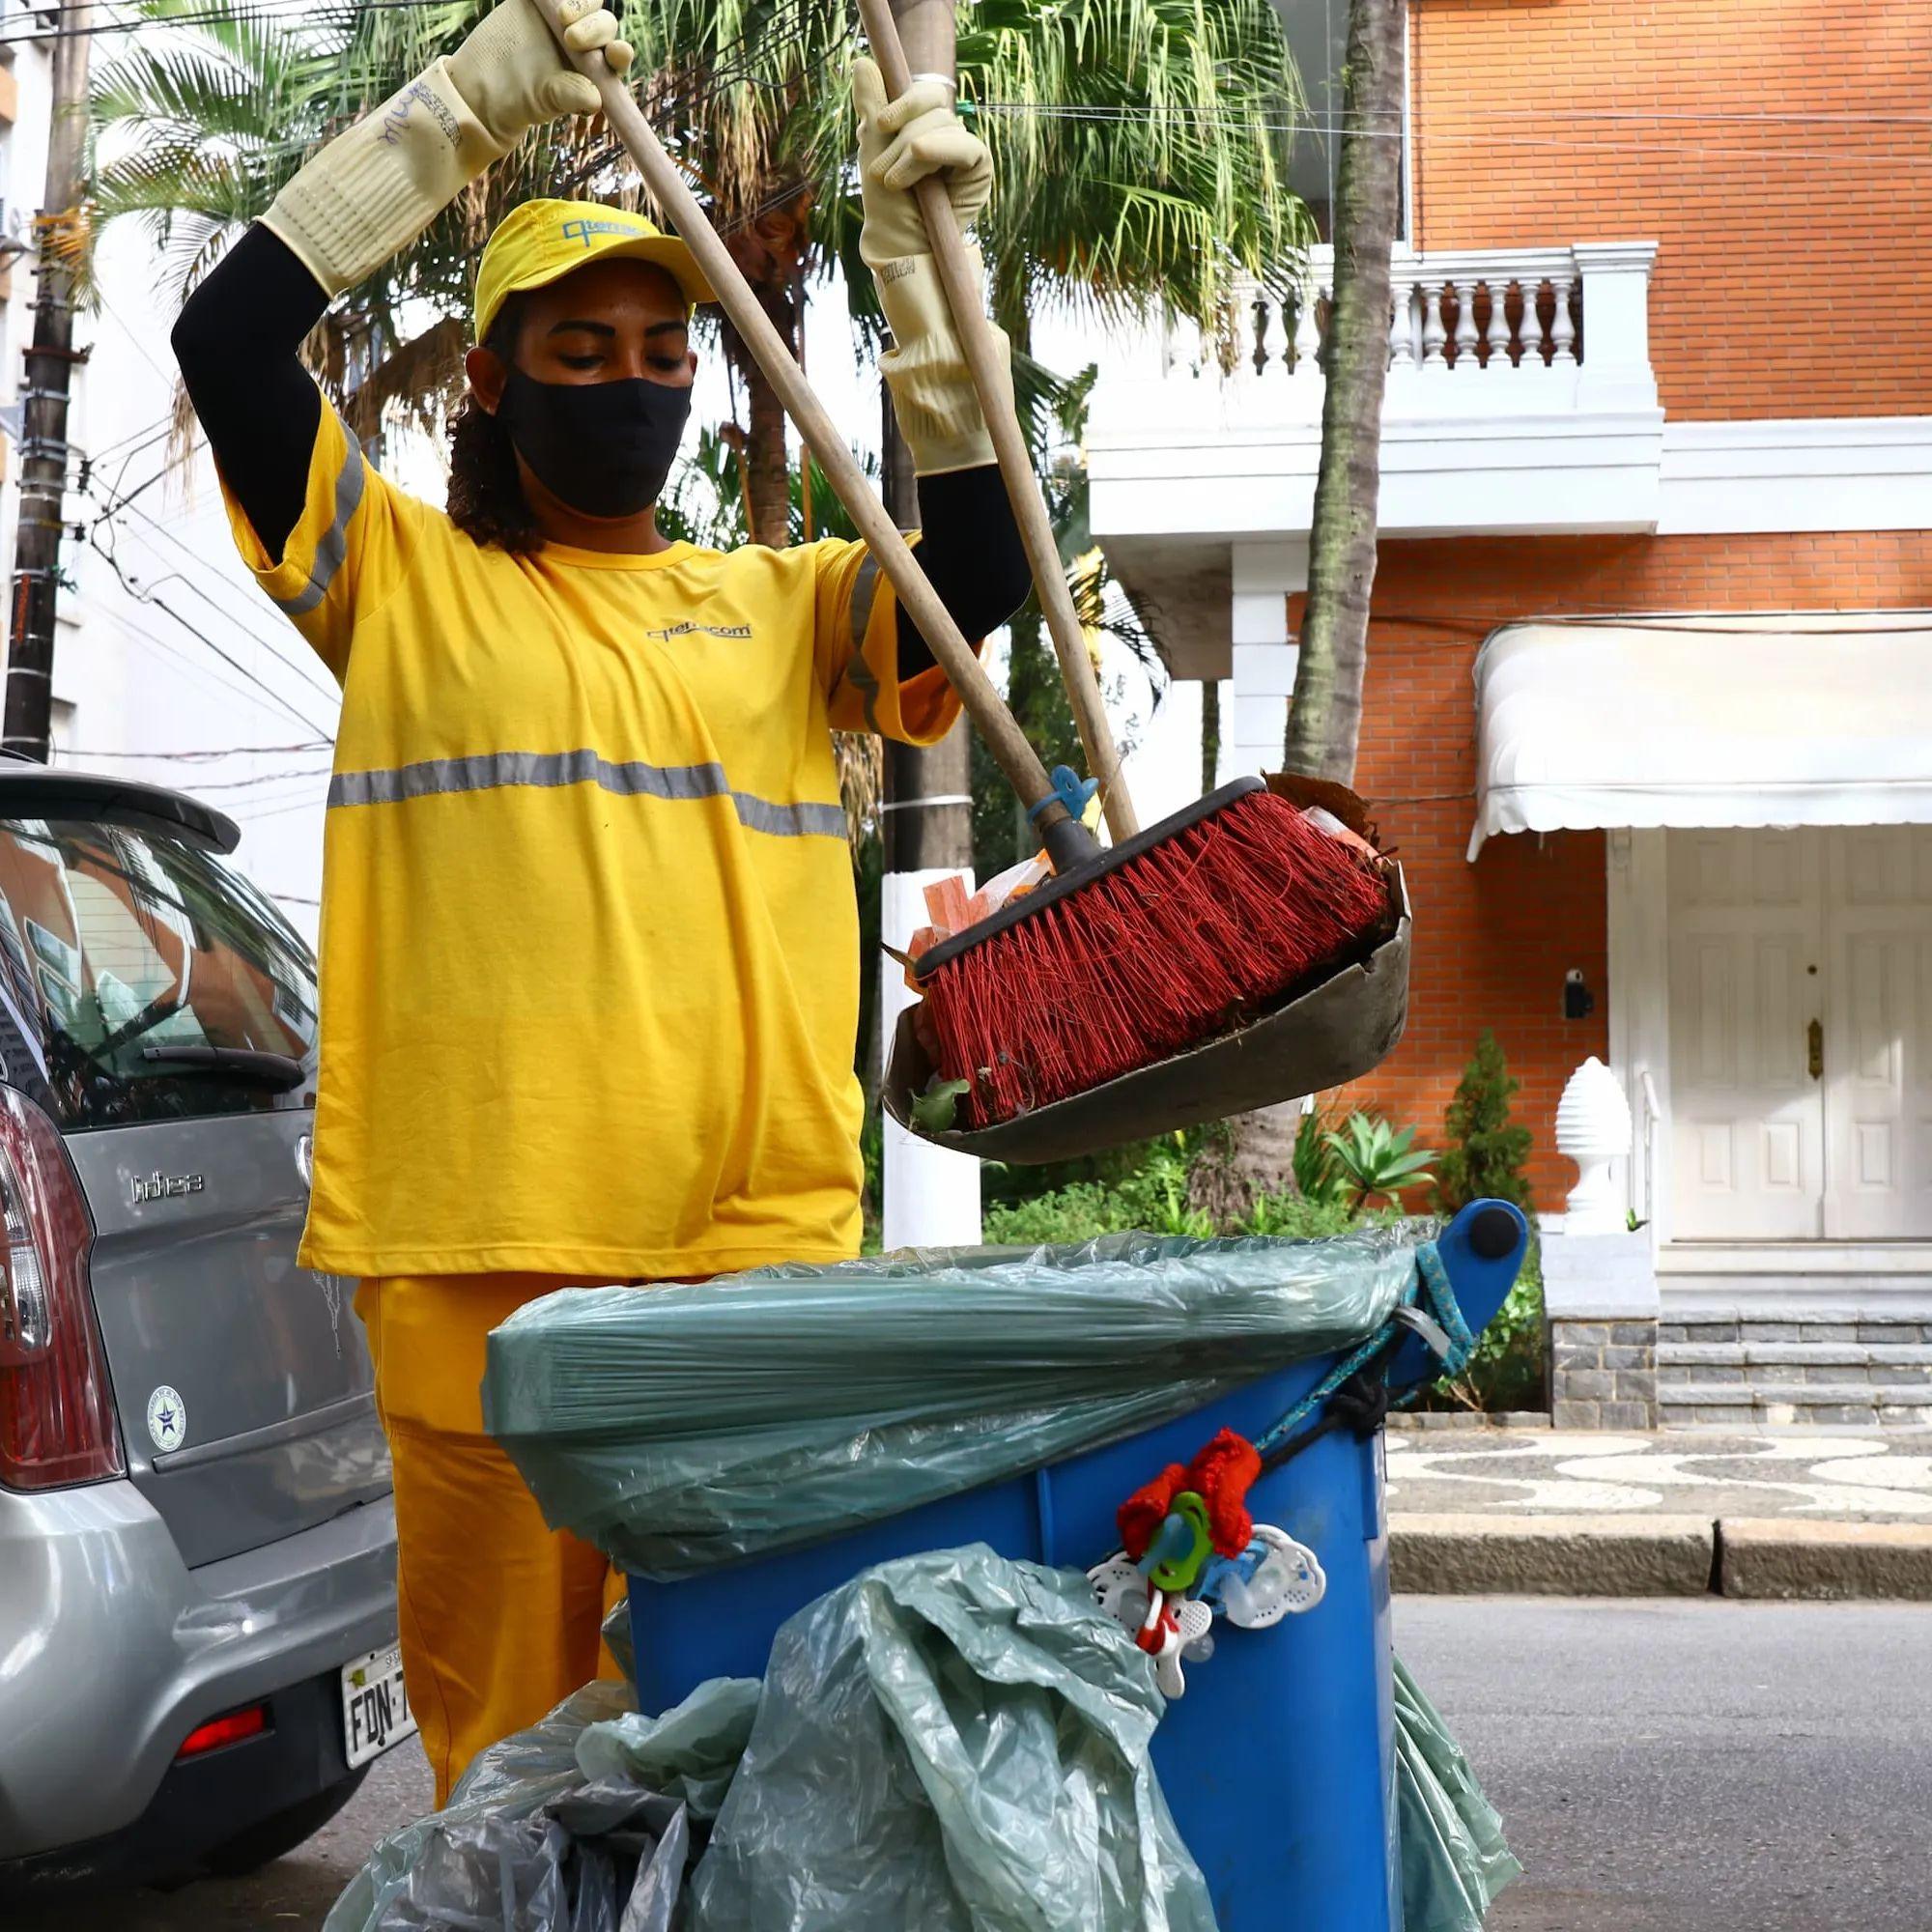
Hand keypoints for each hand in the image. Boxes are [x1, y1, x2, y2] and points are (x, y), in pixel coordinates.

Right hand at [448, 0, 633, 145]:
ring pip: (584, 2)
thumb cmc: (520, 100)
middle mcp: (586, 42)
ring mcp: (564, 19)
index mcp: (596, 69)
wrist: (482, 84)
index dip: (620, 52)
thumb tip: (595, 100)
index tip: (616, 52)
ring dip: (580, 3)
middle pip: (604, 25)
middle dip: (594, 28)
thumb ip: (569, 96)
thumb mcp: (545, 100)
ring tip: (562, 13)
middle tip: (570, 37)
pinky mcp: (542, 2)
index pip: (617, 57)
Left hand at [854, 56, 992, 262]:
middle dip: (903, 135)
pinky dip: (939, 149)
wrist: (901, 247)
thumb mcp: (874, 150)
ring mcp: (963, 152)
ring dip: (912, 153)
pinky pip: (966, 146)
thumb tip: (862, 61)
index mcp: (922, 127)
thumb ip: (871, 108)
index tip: (880, 123)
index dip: (904, 100)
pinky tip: (920, 159)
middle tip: (881, 171)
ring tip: (895, 184)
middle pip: (934, 106)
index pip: (924, 95)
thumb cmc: (887, 207)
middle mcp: (946, 136)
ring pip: (944, 125)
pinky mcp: (979, 170)